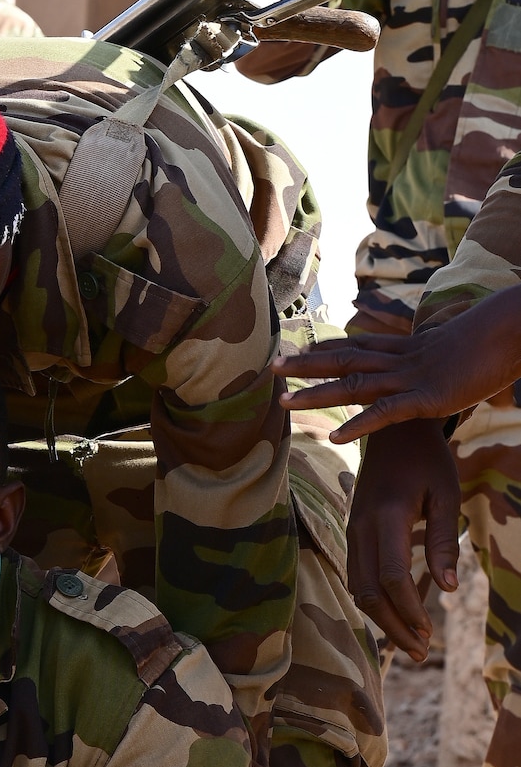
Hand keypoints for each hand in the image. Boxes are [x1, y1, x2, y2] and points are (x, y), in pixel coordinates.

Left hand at [277, 291, 520, 437]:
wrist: (517, 329)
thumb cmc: (495, 341)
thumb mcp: (458, 351)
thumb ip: (439, 361)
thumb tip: (436, 365)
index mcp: (409, 348)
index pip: (358, 345)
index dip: (326, 348)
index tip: (297, 350)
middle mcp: (403, 360)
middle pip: (344, 359)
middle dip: (306, 364)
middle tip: (270, 368)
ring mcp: (413, 378)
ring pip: (355, 383)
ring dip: (317, 393)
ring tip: (284, 402)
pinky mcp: (428, 398)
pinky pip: (387, 413)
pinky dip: (360, 424)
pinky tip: (335, 436)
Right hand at [345, 419, 461, 657]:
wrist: (392, 431)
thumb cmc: (427, 460)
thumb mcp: (446, 494)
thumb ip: (443, 541)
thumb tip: (449, 588)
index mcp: (387, 517)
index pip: (392, 576)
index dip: (409, 610)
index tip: (428, 632)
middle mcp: (361, 528)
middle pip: (370, 591)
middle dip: (394, 626)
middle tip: (419, 652)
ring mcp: (352, 531)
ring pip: (359, 588)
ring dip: (382, 619)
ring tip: (410, 641)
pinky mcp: (352, 534)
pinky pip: (357, 576)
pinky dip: (374, 600)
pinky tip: (395, 614)